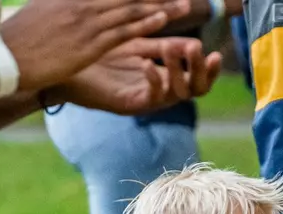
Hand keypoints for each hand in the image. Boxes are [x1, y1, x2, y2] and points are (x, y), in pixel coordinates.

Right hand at [0, 0, 192, 94]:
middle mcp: (82, 3)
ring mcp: (87, 22)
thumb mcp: (42, 10)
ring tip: (182, 2)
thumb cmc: (19, 38)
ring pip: (130, 9)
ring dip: (159, 5)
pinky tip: (162, 18)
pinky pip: (123, 31)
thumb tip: (69, 4)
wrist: (6, 57)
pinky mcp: (89, 45)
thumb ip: (63, 4)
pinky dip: (144, 23)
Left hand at [58, 37, 219, 115]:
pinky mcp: (129, 105)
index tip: (215, 53)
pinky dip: (152, 80)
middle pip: (196, 91)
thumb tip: (194, 38)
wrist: (67, 64)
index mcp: (166, 76)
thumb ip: (163, 43)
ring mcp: (146, 100)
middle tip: (197, 50)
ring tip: (171, 49)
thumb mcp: (138, 44)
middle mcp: (160, 92)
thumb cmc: (100, 52)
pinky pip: (149, 98)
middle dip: (200, 71)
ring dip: (178, 71)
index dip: (209, 69)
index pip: (199, 79)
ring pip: (176, 95)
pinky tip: (146, 63)